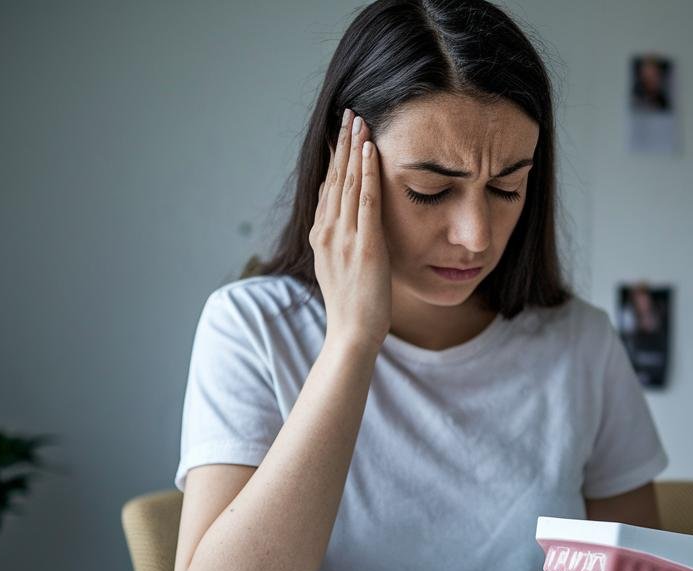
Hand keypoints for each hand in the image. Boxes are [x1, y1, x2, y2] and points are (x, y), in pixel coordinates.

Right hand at [310, 108, 390, 352]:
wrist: (351, 333)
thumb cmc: (353, 306)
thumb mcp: (340, 268)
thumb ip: (342, 244)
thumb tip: (351, 228)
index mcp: (321, 236)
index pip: (328, 188)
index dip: (334, 158)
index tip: (340, 134)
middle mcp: (328, 231)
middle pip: (334, 177)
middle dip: (342, 143)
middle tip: (348, 114)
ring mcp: (344, 237)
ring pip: (348, 182)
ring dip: (354, 148)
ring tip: (359, 120)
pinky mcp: (365, 244)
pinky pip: (366, 200)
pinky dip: (367, 172)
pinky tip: (371, 150)